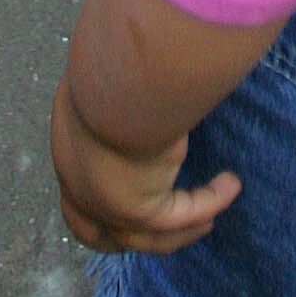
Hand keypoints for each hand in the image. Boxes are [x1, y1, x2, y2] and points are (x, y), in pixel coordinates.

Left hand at [49, 77, 239, 256]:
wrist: (111, 77)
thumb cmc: (107, 60)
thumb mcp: (103, 75)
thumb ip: (115, 88)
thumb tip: (134, 68)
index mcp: (66, 152)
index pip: (73, 198)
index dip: (94, 208)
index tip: (127, 198)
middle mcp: (78, 188)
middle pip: (97, 233)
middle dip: (134, 234)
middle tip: (166, 225)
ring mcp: (106, 206)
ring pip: (146, 237)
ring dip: (180, 230)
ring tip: (207, 217)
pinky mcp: (139, 212)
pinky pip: (182, 216)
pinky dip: (209, 202)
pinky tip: (230, 183)